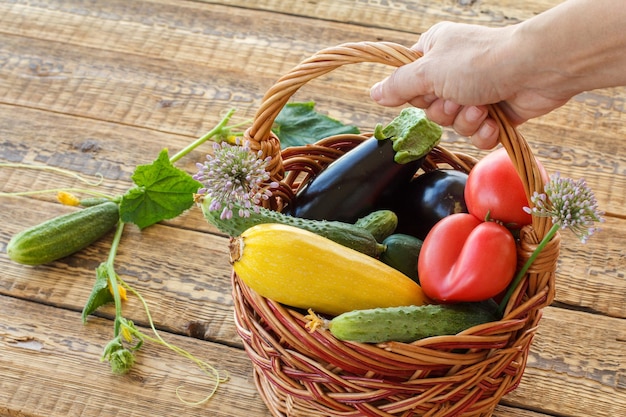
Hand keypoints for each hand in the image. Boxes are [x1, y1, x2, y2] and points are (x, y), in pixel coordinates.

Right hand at [370, 22, 570, 148]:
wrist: (536, 69)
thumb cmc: (480, 62)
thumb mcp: (428, 71)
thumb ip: (399, 86)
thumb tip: (372, 93)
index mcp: (433, 52)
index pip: (406, 81)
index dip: (414, 94)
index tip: (426, 90)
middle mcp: (452, 71)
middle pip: (429, 108)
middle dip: (444, 110)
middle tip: (458, 97)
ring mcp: (475, 92)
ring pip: (453, 124)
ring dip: (466, 121)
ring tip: (482, 106)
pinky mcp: (495, 112)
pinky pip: (476, 135)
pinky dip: (484, 132)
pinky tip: (494, 121)